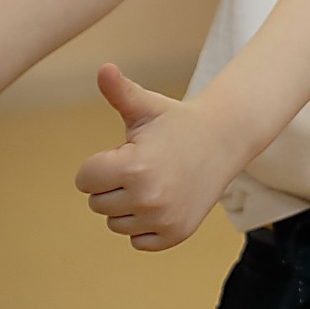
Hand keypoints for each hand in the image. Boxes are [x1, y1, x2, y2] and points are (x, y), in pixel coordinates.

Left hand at [73, 65, 237, 250]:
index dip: (103, 163)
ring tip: (157, 181)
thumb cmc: (178, 122)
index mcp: (134, 167)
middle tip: (147, 165)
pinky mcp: (175, 234)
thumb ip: (120, 92)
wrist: (225, 139)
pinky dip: (146, 225)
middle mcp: (148, 198)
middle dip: (114, 184)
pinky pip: (137, 240)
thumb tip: (104, 68)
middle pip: (97, 203)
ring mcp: (163, 219)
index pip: (84, 180)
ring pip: (115, 223)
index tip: (129, 151)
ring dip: (129, 206)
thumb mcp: (147, 106)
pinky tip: (166, 201)